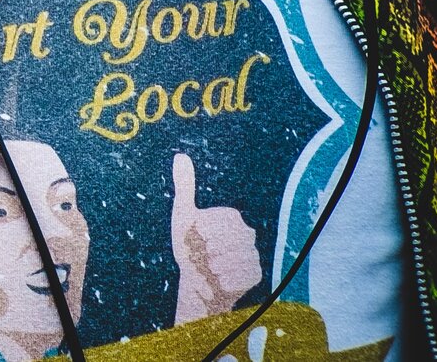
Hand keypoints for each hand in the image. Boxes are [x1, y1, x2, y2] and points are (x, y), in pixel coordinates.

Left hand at [170, 151, 261, 322]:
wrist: (194, 281)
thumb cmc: (189, 247)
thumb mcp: (183, 215)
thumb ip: (185, 187)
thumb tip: (180, 155)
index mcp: (231, 217)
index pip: (225, 218)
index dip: (206, 228)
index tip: (197, 233)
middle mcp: (247, 233)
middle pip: (233, 238)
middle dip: (211, 248)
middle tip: (203, 253)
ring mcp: (254, 253)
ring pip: (240, 257)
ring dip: (217, 265)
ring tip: (210, 267)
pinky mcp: (256, 274)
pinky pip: (245, 275)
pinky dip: (227, 280)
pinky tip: (219, 279)